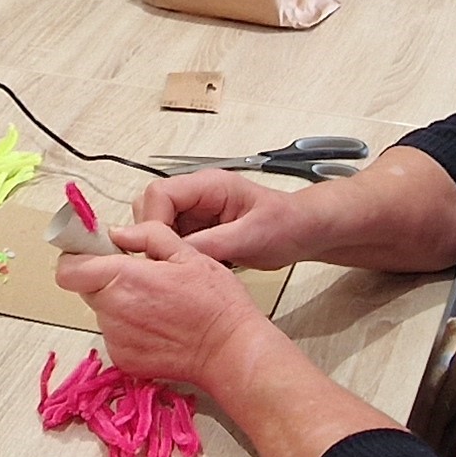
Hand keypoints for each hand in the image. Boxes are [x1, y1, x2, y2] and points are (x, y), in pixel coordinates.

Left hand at [55, 220, 274, 394]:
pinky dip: (129, 328)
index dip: (77, 257)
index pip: (69, 269)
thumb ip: (147, 236)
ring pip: (102, 311)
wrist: (230, 351)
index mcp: (125, 278)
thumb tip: (118, 233)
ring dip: (119, 304)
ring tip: (156, 304)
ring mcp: (116, 338)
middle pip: (85, 287)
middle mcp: (114, 310)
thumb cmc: (216, 304)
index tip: (91, 253)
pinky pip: (114, 335)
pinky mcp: (123, 359)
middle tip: (138, 277)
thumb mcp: (188, 253)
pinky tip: (157, 325)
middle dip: (103, 278)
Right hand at [128, 167, 316, 267]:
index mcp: (209, 185)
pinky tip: (193, 271)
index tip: (159, 250)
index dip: (152, 223)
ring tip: (184, 269)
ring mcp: (196, 214)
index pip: (159, 194)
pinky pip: (173, 243)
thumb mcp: (252, 236)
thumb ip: (213, 243)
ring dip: (164, 250)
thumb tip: (177, 253)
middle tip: (168, 264)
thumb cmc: (288, 224)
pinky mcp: (199, 231)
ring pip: (157, 228)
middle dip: (152, 238)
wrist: (305, 231)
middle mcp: (198, 196)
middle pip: (150, 209)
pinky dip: (176, 258)